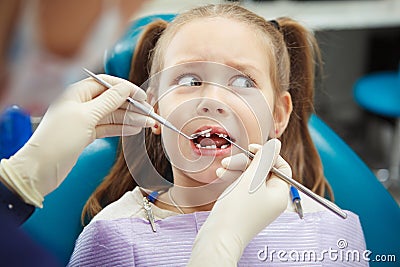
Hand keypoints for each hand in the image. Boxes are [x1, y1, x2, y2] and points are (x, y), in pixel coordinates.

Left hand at [0, 75, 154, 205]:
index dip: (126, 89)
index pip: (106, 84)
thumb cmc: (58, 139)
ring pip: (112, 115)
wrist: (41, 169)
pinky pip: (107, 127)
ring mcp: (83, 120)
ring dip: (129, 118)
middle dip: (131, 106)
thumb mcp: (86, 116)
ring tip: (147, 123)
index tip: (142, 96)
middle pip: (111, 100)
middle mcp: (80, 104)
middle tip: (149, 113)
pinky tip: (134, 130)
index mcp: (77, 93)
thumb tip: (126, 88)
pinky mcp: (86, 134)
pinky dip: (121, 128)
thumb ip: (109, 101)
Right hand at [188, 139, 289, 265]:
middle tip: (231, 159)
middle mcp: (271, 199)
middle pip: (263, 171)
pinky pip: (242, 187)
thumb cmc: (236, 211)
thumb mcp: (251, 179)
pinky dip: (233, 179)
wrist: (218, 237)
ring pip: (250, 178)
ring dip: (236, 169)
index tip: (252, 149)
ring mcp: (257, 204)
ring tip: (222, 168)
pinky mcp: (245, 206)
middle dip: (246, 162)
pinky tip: (221, 175)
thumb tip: (276, 144)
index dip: (268, 156)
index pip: (281, 167)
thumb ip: (264, 159)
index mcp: (279, 194)